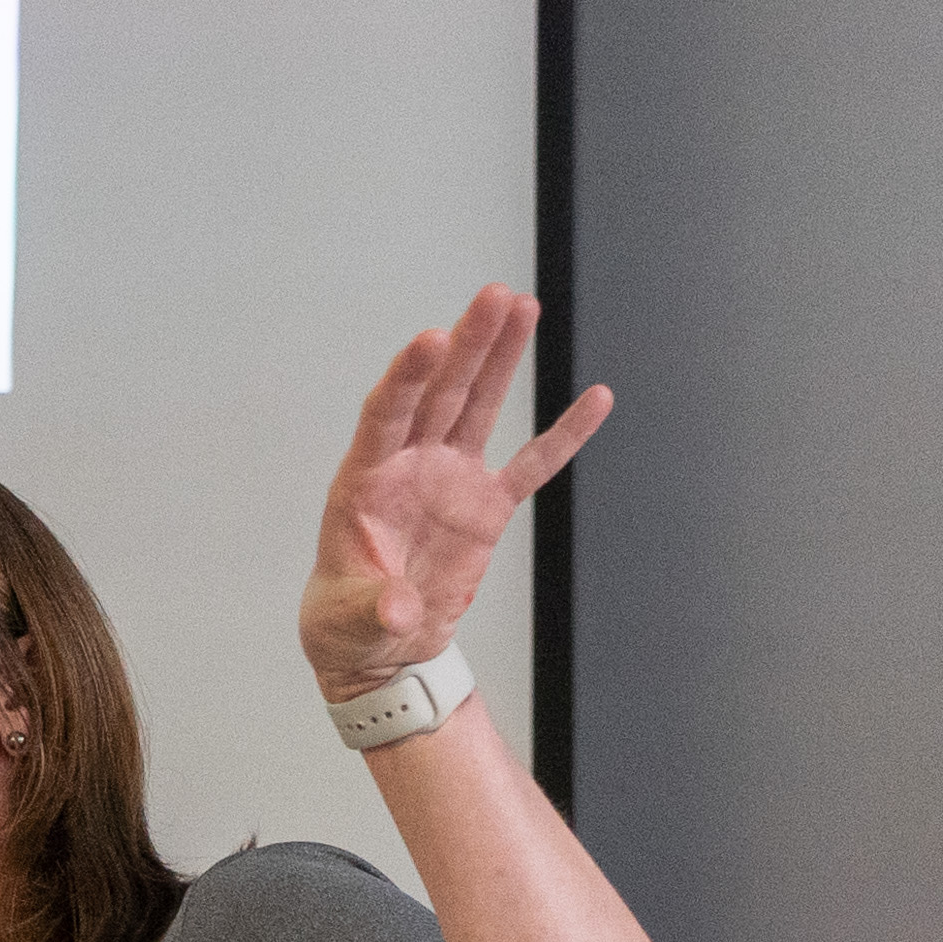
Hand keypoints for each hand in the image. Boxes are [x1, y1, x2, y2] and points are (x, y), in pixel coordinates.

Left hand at [302, 284, 607, 702]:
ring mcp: (450, 478)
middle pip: (441, 392)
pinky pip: (531, 463)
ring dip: (501, 357)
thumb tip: (401, 610)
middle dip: (468, 343)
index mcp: (365, 480)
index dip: (409, 376)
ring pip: (479, 405)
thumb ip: (376, 610)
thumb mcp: (351, 621)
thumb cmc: (349, 621)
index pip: (387, 413)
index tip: (433, 338)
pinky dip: (563, 434)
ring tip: (524, 306)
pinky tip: (594, 399)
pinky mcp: (486, 507)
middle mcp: (409, 464)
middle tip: (494, 297)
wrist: (380, 644)